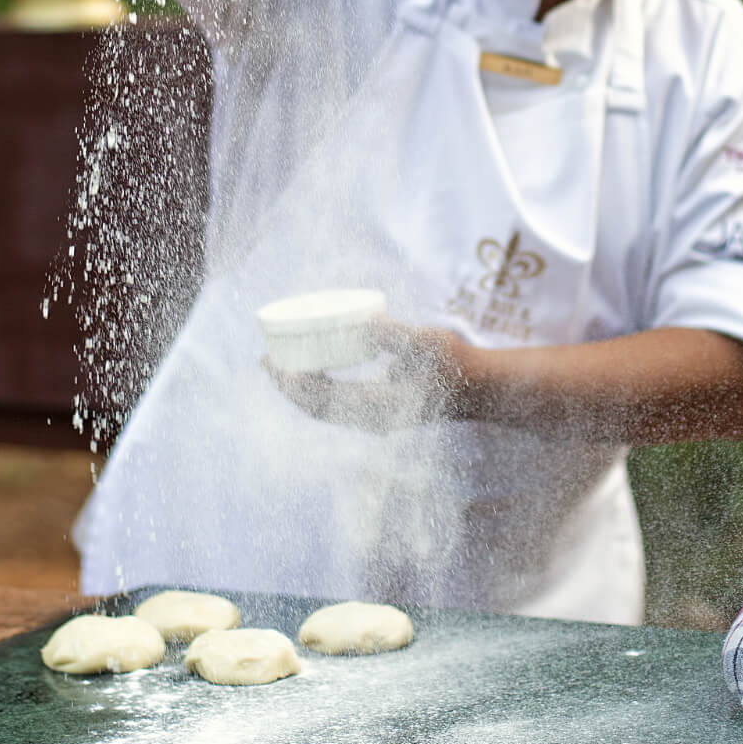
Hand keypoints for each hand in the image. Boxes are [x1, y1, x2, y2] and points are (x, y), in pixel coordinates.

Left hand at [265, 320, 474, 433]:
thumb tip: (366, 324)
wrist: (479, 388)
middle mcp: (371, 419)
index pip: (322, 401)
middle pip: (315, 409)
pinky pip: (336, 405)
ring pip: (323, 410)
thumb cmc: (456, 363)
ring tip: (277, 364)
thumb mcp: (425, 343)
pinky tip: (310, 369)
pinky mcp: (378, 411)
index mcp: (378, 408)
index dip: (293, 386)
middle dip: (287, 386)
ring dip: (297, 390)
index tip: (273, 364)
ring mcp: (374, 418)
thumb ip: (395, 335)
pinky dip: (315, 390)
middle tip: (263, 360)